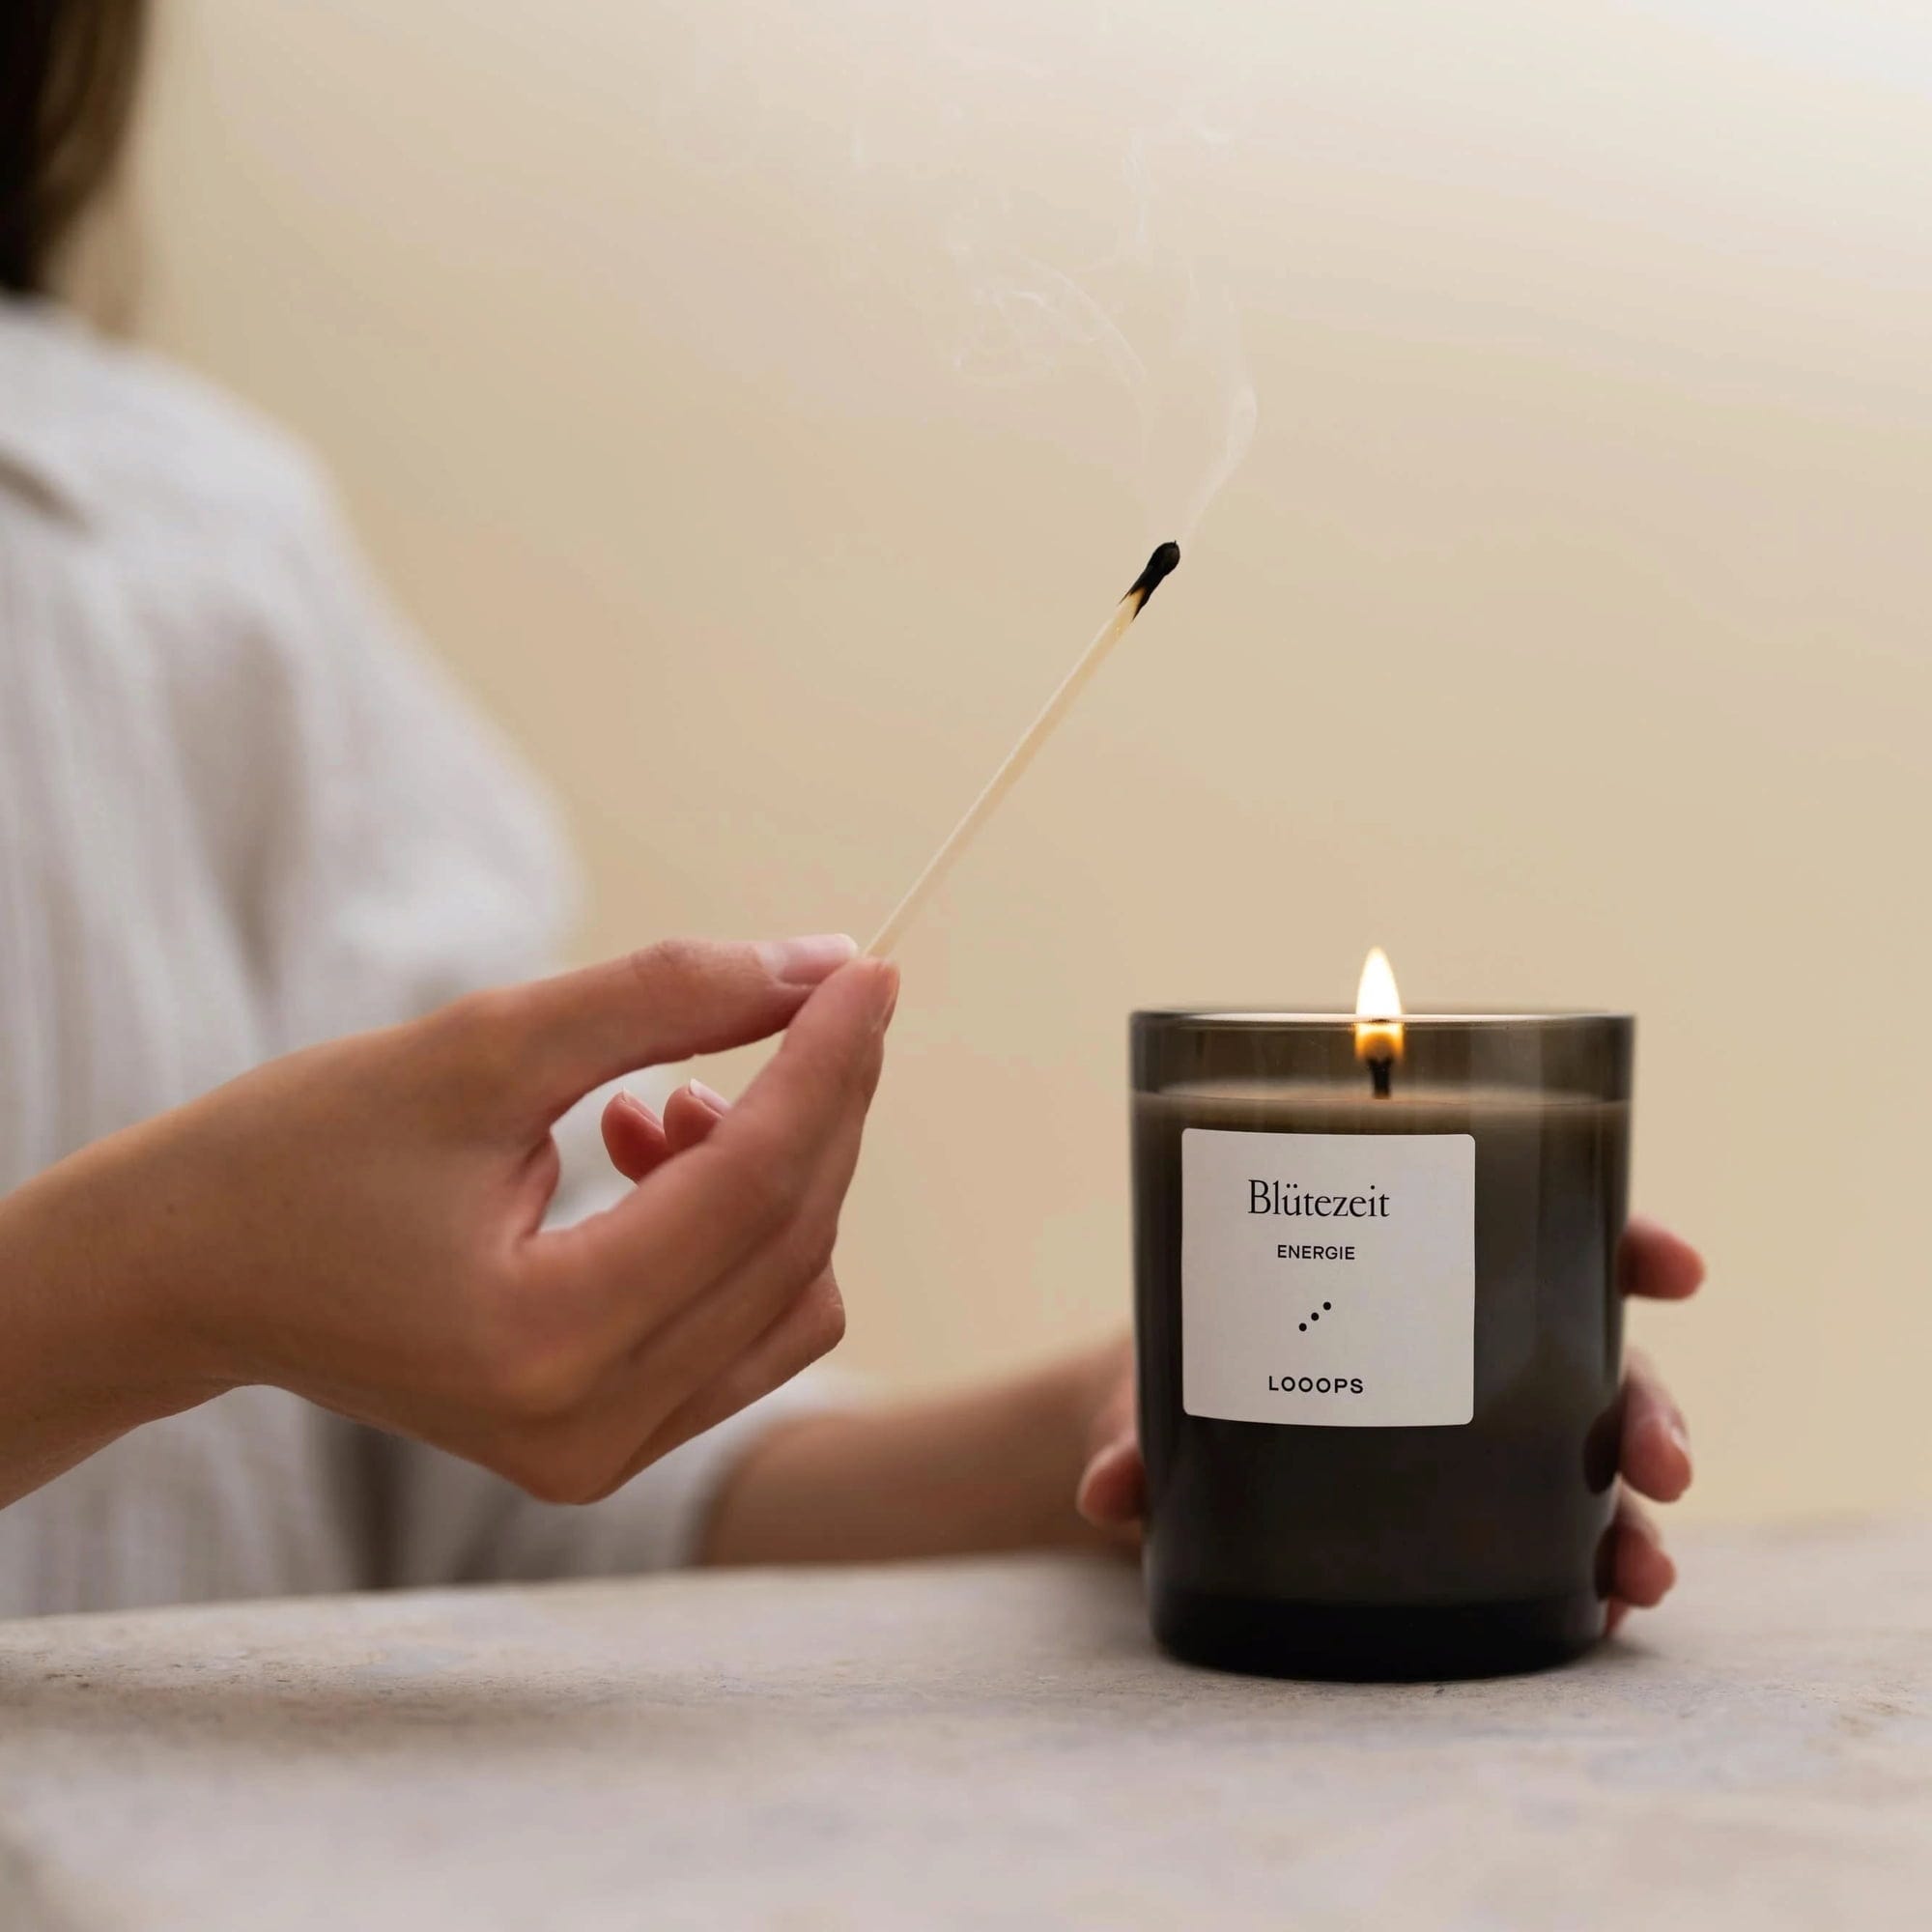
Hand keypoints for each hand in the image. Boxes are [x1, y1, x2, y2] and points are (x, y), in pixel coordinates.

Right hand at [0, 936, 894, 1509]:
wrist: (190, 1274)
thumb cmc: (302, 1151)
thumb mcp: (483, 1048)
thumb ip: (667, 1000)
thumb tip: (827, 964)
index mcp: (542, 1344)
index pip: (754, 1186)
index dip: (828, 1063)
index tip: (872, 968)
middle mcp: (587, 1432)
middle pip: (790, 1240)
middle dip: (823, 1104)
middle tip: (807, 993)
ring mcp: (599, 1456)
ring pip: (789, 1291)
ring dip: (775, 1171)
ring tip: (663, 1099)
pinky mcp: (602, 1446)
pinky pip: (748, 1332)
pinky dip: (738, 1232)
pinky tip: (654, 1155)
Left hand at [1073, 1217, 1704, 1627]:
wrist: (1156, 1451)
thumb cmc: (1174, 1379)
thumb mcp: (1153, 1394)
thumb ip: (1133, 1437)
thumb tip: (1110, 1488)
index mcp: (1408, 1280)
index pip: (1538, 1240)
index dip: (1621, 1244)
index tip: (1677, 1266)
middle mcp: (1463, 1354)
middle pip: (1592, 1361)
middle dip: (1647, 1407)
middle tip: (1664, 1464)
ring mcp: (1476, 1442)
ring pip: (1588, 1464)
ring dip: (1633, 1516)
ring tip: (1646, 1572)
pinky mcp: (1464, 1525)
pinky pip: (1548, 1548)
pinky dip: (1586, 1581)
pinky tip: (1601, 1616)